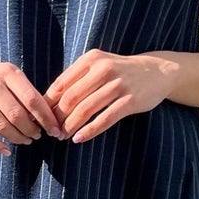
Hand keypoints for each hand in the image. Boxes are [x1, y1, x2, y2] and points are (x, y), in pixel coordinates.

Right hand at [0, 44, 66, 156]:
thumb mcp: (9, 72)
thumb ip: (24, 91)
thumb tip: (43, 117)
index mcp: (8, 73)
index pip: (32, 99)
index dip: (46, 118)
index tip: (55, 129)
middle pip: (17, 115)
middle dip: (32, 130)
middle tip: (37, 135)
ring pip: (1, 126)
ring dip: (17, 137)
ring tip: (26, 140)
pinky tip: (6, 151)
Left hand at [45, 49, 177, 143]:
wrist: (157, 71)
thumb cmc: (120, 71)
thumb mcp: (98, 65)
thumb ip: (76, 78)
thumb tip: (48, 101)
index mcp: (91, 59)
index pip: (61, 84)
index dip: (48, 103)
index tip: (42, 117)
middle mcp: (103, 69)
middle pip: (71, 98)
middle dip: (58, 117)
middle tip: (52, 131)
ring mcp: (118, 84)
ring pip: (86, 109)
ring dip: (71, 126)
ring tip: (63, 136)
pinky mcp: (130, 100)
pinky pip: (105, 118)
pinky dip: (90, 130)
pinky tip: (79, 139)